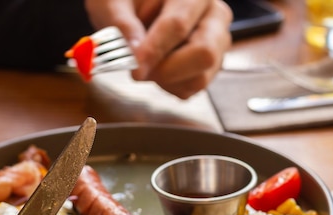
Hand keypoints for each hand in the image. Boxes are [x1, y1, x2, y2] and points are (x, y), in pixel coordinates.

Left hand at [84, 0, 232, 98]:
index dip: (154, 51)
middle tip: (137, 72)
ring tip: (147, 64)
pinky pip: (192, 88)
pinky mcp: (211, 65)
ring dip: (167, 80)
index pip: (178, 25)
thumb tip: (134, 54)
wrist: (139, 7)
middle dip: (167, 70)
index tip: (135, 70)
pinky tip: (157, 68)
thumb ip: (123, 25)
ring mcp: (217, 43)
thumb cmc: (127, 1)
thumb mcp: (115, 3)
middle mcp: (214, 16)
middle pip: (204, 54)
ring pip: (200, 77)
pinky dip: (169, 86)